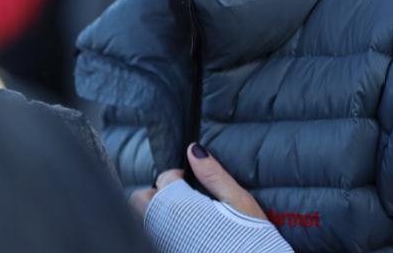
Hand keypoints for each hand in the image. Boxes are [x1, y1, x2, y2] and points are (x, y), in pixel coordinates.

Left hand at [131, 144, 291, 252]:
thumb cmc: (252, 240)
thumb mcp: (239, 203)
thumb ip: (214, 175)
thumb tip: (193, 150)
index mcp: (181, 206)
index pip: (164, 179)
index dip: (176, 177)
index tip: (187, 181)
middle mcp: (166, 226)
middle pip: (141, 200)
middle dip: (156, 195)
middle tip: (178, 198)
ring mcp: (166, 243)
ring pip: (144, 222)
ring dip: (155, 215)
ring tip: (180, 219)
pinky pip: (155, 238)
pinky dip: (161, 233)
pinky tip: (183, 235)